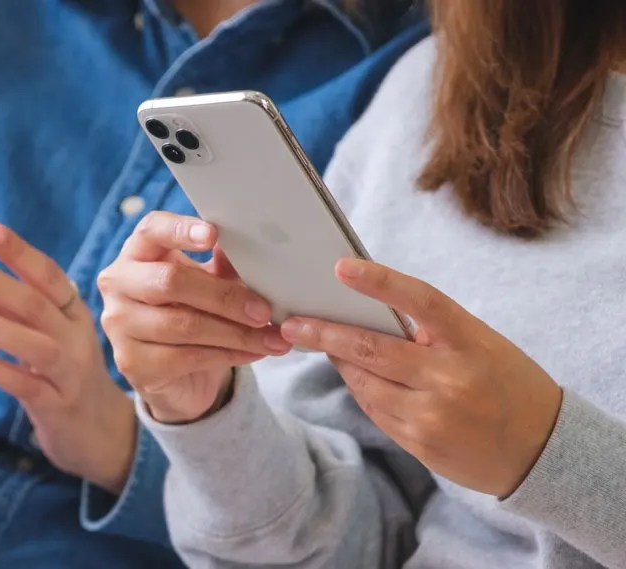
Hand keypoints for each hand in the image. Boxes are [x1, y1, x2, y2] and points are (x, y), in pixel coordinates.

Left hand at [0, 222, 134, 493]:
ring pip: (36, 344)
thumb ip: (20, 312)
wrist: (102, 433)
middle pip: (37, 304)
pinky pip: (29, 386)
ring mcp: (71, 374)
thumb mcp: (52, 337)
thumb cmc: (66, 376)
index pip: (50, 276)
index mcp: (75, 314)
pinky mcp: (59, 408)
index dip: (21, 253)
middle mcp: (77, 339)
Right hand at [98, 211, 290, 424]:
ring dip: (236, 333)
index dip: (180, 230)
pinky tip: (255, 353)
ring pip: (183, 325)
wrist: (177, 372)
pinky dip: (229, 355)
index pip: (152, 230)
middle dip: (225, 297)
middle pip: (171, 282)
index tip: (213, 235)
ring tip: (272, 338)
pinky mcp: (132, 362)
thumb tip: (250, 252)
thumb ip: (223, 267)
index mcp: (138, 252)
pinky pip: (187, 357)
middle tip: (264, 310)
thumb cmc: (192, 312)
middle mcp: (118, 284)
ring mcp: (119, 326)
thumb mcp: (209, 283)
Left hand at [280, 258, 562, 497]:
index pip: (420, 301)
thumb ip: (430, 331)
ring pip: (363, 381)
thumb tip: (366, 313)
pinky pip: (373, 409)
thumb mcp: (480, 343)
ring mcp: (431, 413)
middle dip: (323, 333)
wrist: (541, 450)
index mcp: (469, 340)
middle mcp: (449, 376)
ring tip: (321, 343)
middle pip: (370, 348)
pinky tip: (355, 376)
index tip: (340, 267)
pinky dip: (360, 389)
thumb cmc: (507, 383)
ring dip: (339, 361)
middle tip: (292, 324)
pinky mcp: (418, 442)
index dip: (379, 281)